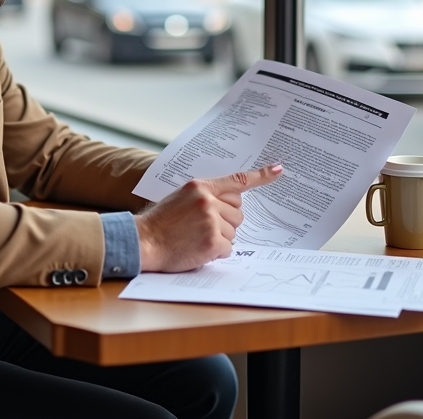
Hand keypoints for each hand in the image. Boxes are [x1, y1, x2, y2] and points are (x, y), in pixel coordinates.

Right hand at [134, 164, 282, 272]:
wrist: (143, 241)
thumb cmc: (160, 222)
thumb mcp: (181, 198)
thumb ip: (206, 196)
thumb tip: (231, 204)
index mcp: (200, 186)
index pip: (236, 180)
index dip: (260, 176)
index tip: (278, 170)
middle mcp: (208, 200)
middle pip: (238, 213)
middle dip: (226, 223)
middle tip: (202, 227)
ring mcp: (211, 220)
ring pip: (234, 232)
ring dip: (220, 239)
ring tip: (195, 238)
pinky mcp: (212, 240)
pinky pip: (228, 248)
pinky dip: (216, 252)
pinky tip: (198, 249)